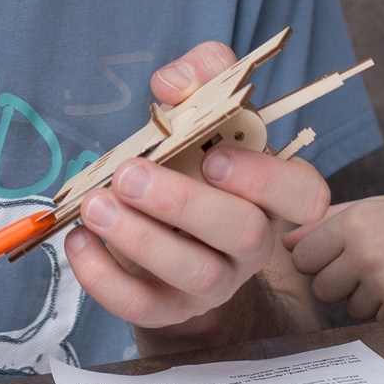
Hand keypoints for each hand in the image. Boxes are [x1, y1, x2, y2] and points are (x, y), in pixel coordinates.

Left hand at [64, 42, 333, 338]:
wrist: (171, 227)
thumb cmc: (196, 157)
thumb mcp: (207, 103)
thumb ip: (203, 74)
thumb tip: (172, 85)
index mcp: (273, 192)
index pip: (304, 196)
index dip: (266, 179)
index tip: (214, 156)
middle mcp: (254, 242)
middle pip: (243, 234)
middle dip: (183, 204)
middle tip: (129, 175)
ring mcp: (217, 282)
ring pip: (195, 274)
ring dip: (140, 239)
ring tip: (96, 206)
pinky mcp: (172, 309)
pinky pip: (144, 305)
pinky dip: (104, 277)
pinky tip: (78, 239)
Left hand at [286, 194, 383, 319]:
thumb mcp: (381, 207)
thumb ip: (330, 221)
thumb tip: (286, 240)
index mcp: (355, 220)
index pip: (301, 256)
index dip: (318, 260)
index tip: (340, 257)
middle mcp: (364, 250)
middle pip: (320, 287)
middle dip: (340, 284)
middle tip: (375, 267)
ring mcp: (383, 282)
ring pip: (348, 308)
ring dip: (368, 299)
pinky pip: (377, 321)